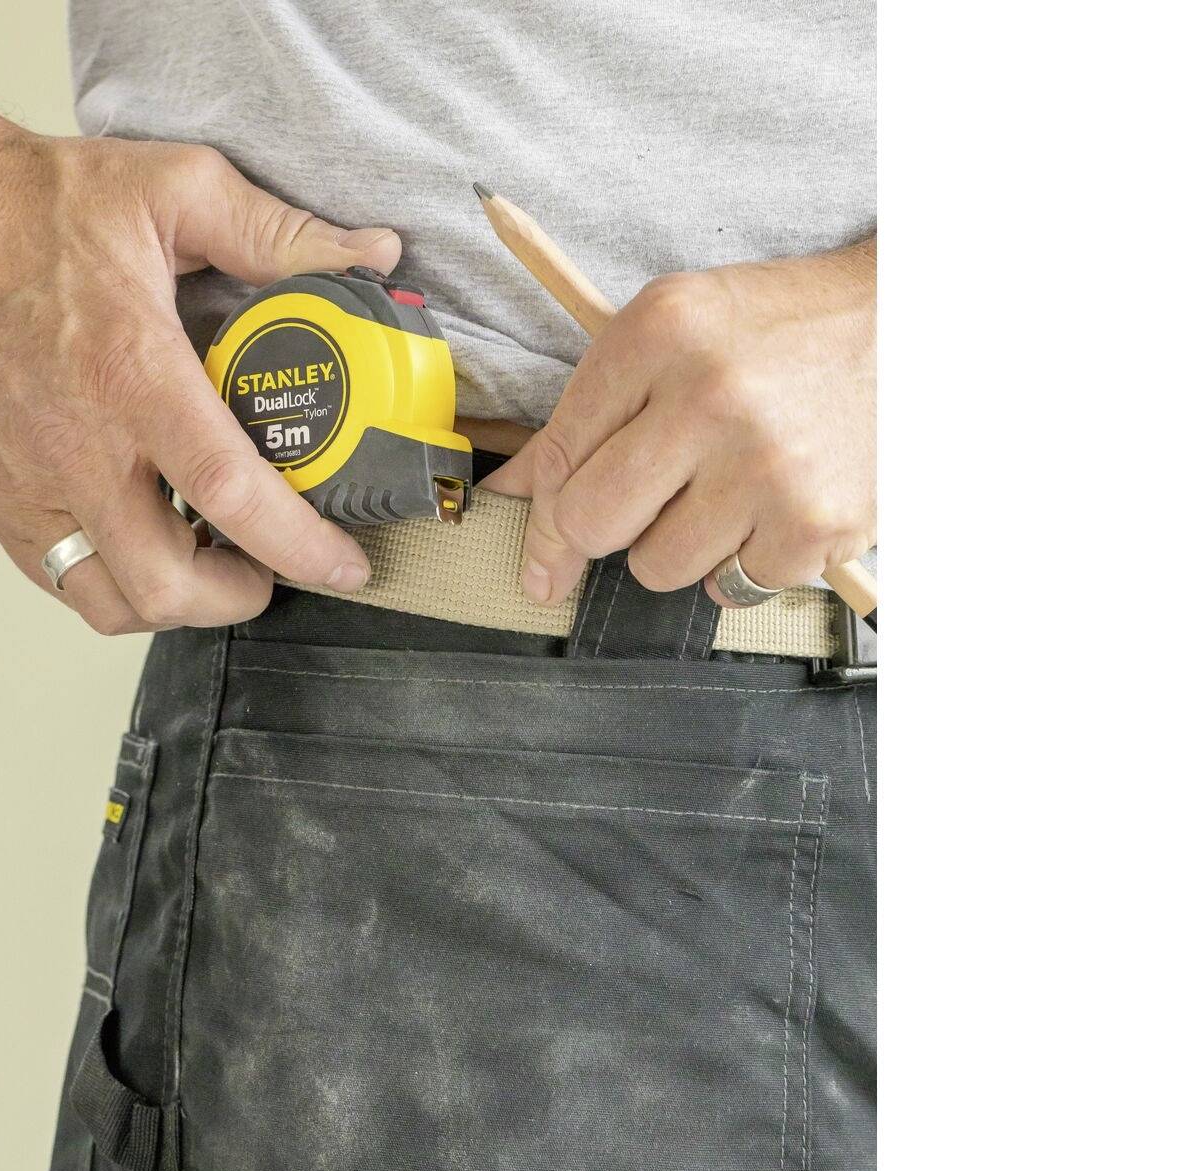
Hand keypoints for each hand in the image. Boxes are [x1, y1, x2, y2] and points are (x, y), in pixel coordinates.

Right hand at [0, 118, 399, 634]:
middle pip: (164, 585)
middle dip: (233, 598)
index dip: (295, 547)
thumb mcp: (175, 188)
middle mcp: (73, 446)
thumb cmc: (38, 208)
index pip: (226, 493)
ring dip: (171, 602)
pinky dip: (113, 580)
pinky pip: (62, 579)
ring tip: (205, 563)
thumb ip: (278, 232)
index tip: (342, 567)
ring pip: (108, 603)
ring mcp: (25, 484)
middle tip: (266, 568)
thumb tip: (368, 255)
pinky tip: (142, 540)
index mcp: (130, 372)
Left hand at [480, 241, 874, 607]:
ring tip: (729, 490)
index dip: (540, 516)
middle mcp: (710, 396)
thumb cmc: (781, 333)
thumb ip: (590, 411)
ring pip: (655, 568)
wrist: (917, 325)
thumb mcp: (678, 331)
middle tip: (642, 513)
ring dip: (679, 546)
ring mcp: (766, 466)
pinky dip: (745, 562)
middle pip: (592, 522)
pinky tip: (777, 506)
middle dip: (601, 534)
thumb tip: (511, 494)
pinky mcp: (814, 525)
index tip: (540, 557)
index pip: (557, 457)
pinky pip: (729, 588)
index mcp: (661, 333)